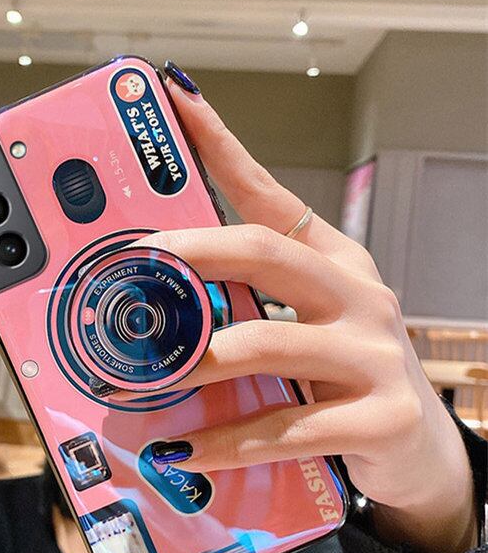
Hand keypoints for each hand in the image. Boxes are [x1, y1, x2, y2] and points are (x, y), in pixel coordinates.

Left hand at [110, 78, 476, 552]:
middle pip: (265, 253)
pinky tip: (182, 451)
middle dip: (192, 252)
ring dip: (194, 362)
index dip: (222, 148)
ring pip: (265, 344)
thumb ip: (248, 307)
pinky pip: (284, 429)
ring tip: (144, 379)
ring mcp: (374, 356)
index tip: (177, 101)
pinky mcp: (379, 419)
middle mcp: (358, 296)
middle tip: (137, 260)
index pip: (271, 195)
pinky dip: (224, 442)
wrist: (417, 448)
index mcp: (335, 263)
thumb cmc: (344, 377)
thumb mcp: (305, 326)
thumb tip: (158, 301)